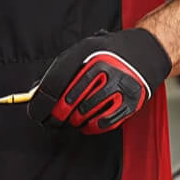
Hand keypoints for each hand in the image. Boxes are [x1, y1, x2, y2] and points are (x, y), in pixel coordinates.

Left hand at [28, 28, 171, 133]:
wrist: (145, 52)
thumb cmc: (107, 54)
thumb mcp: (81, 52)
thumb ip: (60, 72)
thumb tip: (36, 94)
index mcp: (86, 51)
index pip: (56, 81)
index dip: (42, 101)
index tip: (34, 112)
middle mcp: (104, 67)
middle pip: (69, 101)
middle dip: (55, 116)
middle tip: (50, 122)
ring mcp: (119, 85)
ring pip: (84, 114)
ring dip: (72, 122)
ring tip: (69, 121)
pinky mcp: (131, 100)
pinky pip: (104, 122)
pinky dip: (90, 128)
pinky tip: (85, 125)